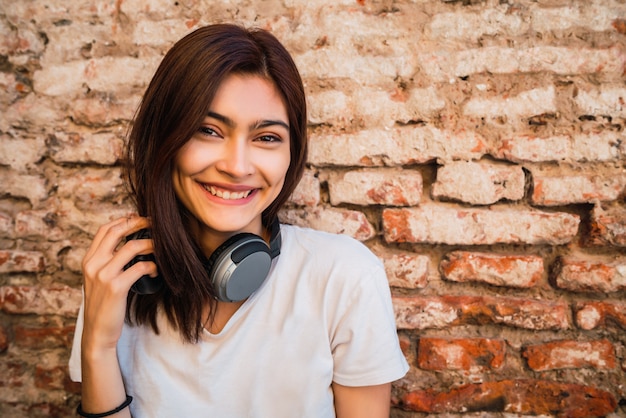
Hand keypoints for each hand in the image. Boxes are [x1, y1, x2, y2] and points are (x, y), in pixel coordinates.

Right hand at [80, 216, 156, 353]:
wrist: (97, 332)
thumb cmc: (104, 306)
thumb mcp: (99, 280)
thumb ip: (108, 262)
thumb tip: (131, 245)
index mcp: (89, 260)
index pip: (104, 230)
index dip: (123, 220)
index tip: (139, 218)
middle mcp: (94, 264)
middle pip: (117, 232)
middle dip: (138, 223)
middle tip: (155, 224)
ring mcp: (103, 275)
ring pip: (132, 247)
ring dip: (151, 244)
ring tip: (161, 248)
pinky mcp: (116, 287)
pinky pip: (140, 267)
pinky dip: (153, 266)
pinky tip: (157, 271)